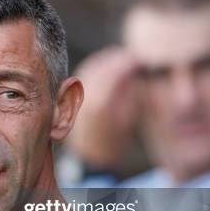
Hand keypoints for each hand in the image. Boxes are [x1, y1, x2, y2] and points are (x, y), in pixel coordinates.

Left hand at [66, 46, 139, 169]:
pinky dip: (96, 65)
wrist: (90, 155)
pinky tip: (107, 64)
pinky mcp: (70, 95)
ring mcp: (75, 95)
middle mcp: (85, 96)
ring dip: (106, 59)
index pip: (115, 73)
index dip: (127, 62)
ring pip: (91, 67)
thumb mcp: (128, 118)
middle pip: (102, 66)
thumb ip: (129, 92)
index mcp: (102, 104)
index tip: (139, 58)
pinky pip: (84, 74)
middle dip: (117, 58)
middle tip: (132, 55)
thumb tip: (133, 69)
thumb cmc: (114, 139)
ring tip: (121, 57)